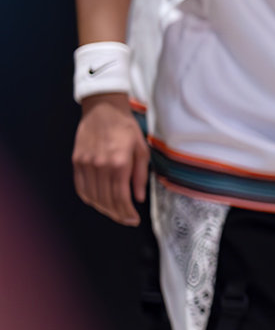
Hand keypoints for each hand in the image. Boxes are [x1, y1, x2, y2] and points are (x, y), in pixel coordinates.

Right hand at [72, 96, 149, 225]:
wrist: (103, 109)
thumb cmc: (125, 127)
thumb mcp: (142, 150)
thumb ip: (140, 176)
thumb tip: (138, 198)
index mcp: (119, 163)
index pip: (120, 197)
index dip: (126, 212)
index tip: (133, 220)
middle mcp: (100, 165)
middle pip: (106, 200)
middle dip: (117, 213)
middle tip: (126, 219)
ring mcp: (85, 164)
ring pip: (92, 196)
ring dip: (103, 208)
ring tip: (115, 212)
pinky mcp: (76, 161)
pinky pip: (80, 187)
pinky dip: (89, 198)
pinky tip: (98, 202)